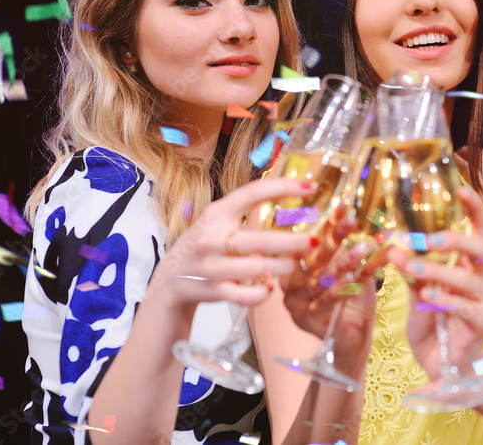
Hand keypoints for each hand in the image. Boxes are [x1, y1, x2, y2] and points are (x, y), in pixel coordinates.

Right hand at [148, 178, 317, 314]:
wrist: (169, 280)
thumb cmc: (203, 245)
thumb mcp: (215, 221)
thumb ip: (243, 211)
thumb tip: (287, 193)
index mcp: (215, 213)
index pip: (252, 193)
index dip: (283, 188)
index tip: (309, 187)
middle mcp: (211, 237)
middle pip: (260, 240)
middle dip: (292, 242)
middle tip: (313, 242)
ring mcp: (210, 266)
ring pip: (256, 268)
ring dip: (282, 268)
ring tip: (293, 265)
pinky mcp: (212, 291)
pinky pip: (245, 296)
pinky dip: (262, 294)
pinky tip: (270, 288)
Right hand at [282, 205, 378, 340]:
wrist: (352, 335)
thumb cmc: (349, 296)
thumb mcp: (350, 265)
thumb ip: (345, 243)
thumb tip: (346, 211)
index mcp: (296, 263)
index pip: (312, 239)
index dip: (328, 223)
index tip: (345, 207)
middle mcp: (291, 280)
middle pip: (312, 256)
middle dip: (334, 237)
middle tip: (351, 221)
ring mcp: (295, 301)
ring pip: (319, 278)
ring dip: (342, 262)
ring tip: (361, 249)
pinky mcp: (305, 320)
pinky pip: (323, 303)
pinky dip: (339, 290)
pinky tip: (353, 279)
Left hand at [389, 187, 482, 379]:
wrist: (445, 368)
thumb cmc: (435, 326)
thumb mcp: (419, 293)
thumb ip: (411, 271)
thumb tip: (393, 245)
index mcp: (470, 267)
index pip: (478, 231)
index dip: (473, 210)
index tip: (461, 190)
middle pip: (478, 249)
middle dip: (453, 240)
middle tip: (428, 239)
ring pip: (468, 278)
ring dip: (438, 271)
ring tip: (413, 269)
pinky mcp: (481, 323)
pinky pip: (465, 307)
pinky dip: (444, 300)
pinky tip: (427, 298)